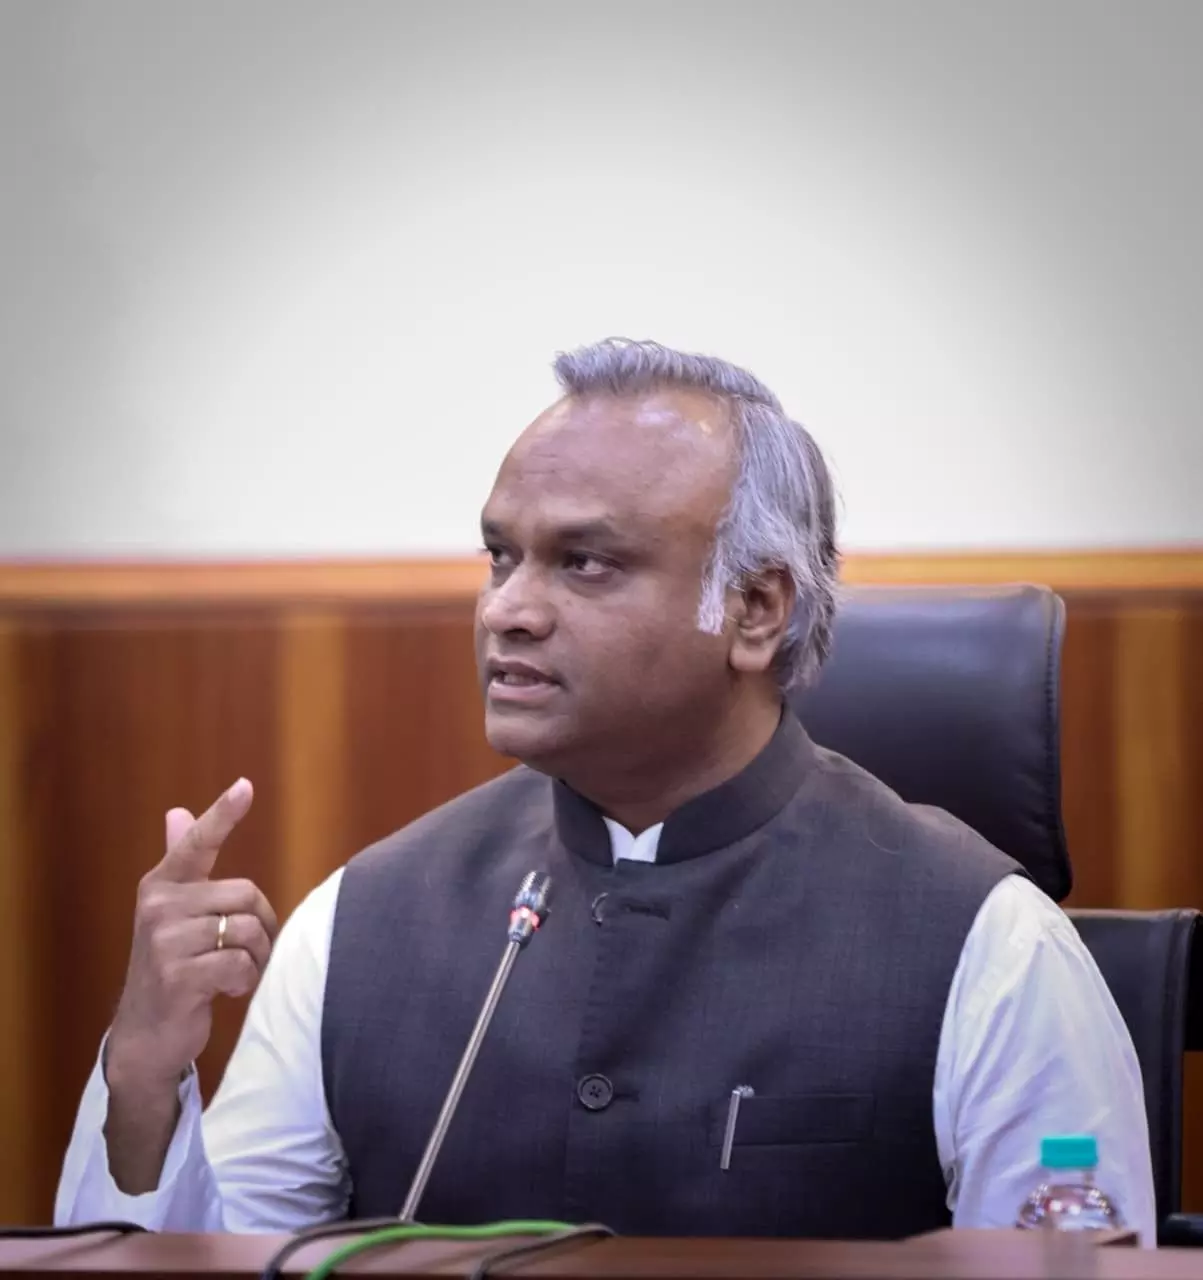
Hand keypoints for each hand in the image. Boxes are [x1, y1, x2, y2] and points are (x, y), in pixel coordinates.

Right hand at [105, 779, 277, 1091]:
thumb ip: (179, 863)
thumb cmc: (171, 966)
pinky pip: (240, 963)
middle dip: (260, 925)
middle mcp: (159, 906)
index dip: (222, 814)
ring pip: (248, 929)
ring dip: (255, 957)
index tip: (245, 786)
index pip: (196, 842)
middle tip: (244, 949)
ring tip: (233, 971)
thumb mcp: (172, 914)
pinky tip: (226, 991)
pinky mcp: (177, 977)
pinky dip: (244, 980)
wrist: (146, 1034)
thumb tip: (176, 812)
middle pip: (246, 894)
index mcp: (161, 885)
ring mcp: (165, 942)